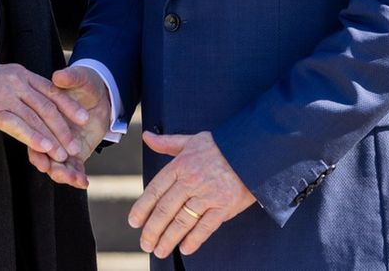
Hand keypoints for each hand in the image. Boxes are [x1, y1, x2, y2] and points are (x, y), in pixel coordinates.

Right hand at [0, 64, 88, 161]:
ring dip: (51, 138)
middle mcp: (16, 82)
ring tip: (63, 154)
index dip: (69, 106)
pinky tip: (44, 149)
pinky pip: (17, 125)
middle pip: (47, 106)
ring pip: (35, 118)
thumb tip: (46, 105)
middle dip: (63, 128)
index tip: (84, 119)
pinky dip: (33, 137)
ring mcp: (4, 95)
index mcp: (23, 75)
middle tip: (75, 146)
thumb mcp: (7, 81)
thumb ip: (26, 90)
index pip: (52, 91)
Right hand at [24, 65, 112, 187]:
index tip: (42, 150)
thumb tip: (59, 76)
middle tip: (53, 169)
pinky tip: (82, 181)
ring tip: (72, 177)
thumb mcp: (80, 78)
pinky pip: (73, 168)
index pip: (35, 127)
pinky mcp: (74, 154)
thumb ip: (70, 78)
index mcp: (43, 113)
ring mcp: (61, 144)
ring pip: (55, 164)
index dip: (36, 140)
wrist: (104, 95)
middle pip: (42, 151)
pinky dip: (76, 176)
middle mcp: (49, 131)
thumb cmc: (87, 84)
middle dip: (47, 162)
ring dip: (62, 173)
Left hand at [129, 131, 254, 258]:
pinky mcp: (225, 206)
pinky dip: (194, 239)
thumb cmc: (221, 146)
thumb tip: (146, 136)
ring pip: (182, 221)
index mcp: (180, 165)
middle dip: (152, 230)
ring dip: (168, 239)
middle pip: (165, 210)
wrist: (253, 150)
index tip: (134, 222)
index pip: (155, 190)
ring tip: (159, 251)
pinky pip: (206, 227)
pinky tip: (184, 249)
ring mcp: (208, 195)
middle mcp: (191, 181)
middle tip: (145, 244)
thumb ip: (167, 143)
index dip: (142, 208)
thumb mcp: (191, 140)